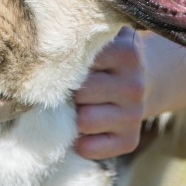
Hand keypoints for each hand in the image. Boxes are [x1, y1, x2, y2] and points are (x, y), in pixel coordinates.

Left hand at [74, 29, 145, 159]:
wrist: (143, 82)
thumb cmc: (108, 59)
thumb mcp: (102, 40)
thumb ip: (79, 38)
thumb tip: (43, 50)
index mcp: (127, 53)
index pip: (79, 62)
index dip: (66, 66)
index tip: (65, 65)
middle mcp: (134, 86)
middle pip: (80, 93)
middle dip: (70, 93)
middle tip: (73, 89)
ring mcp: (134, 115)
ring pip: (83, 121)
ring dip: (74, 117)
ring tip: (80, 107)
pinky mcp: (130, 141)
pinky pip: (88, 148)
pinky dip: (80, 142)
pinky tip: (87, 128)